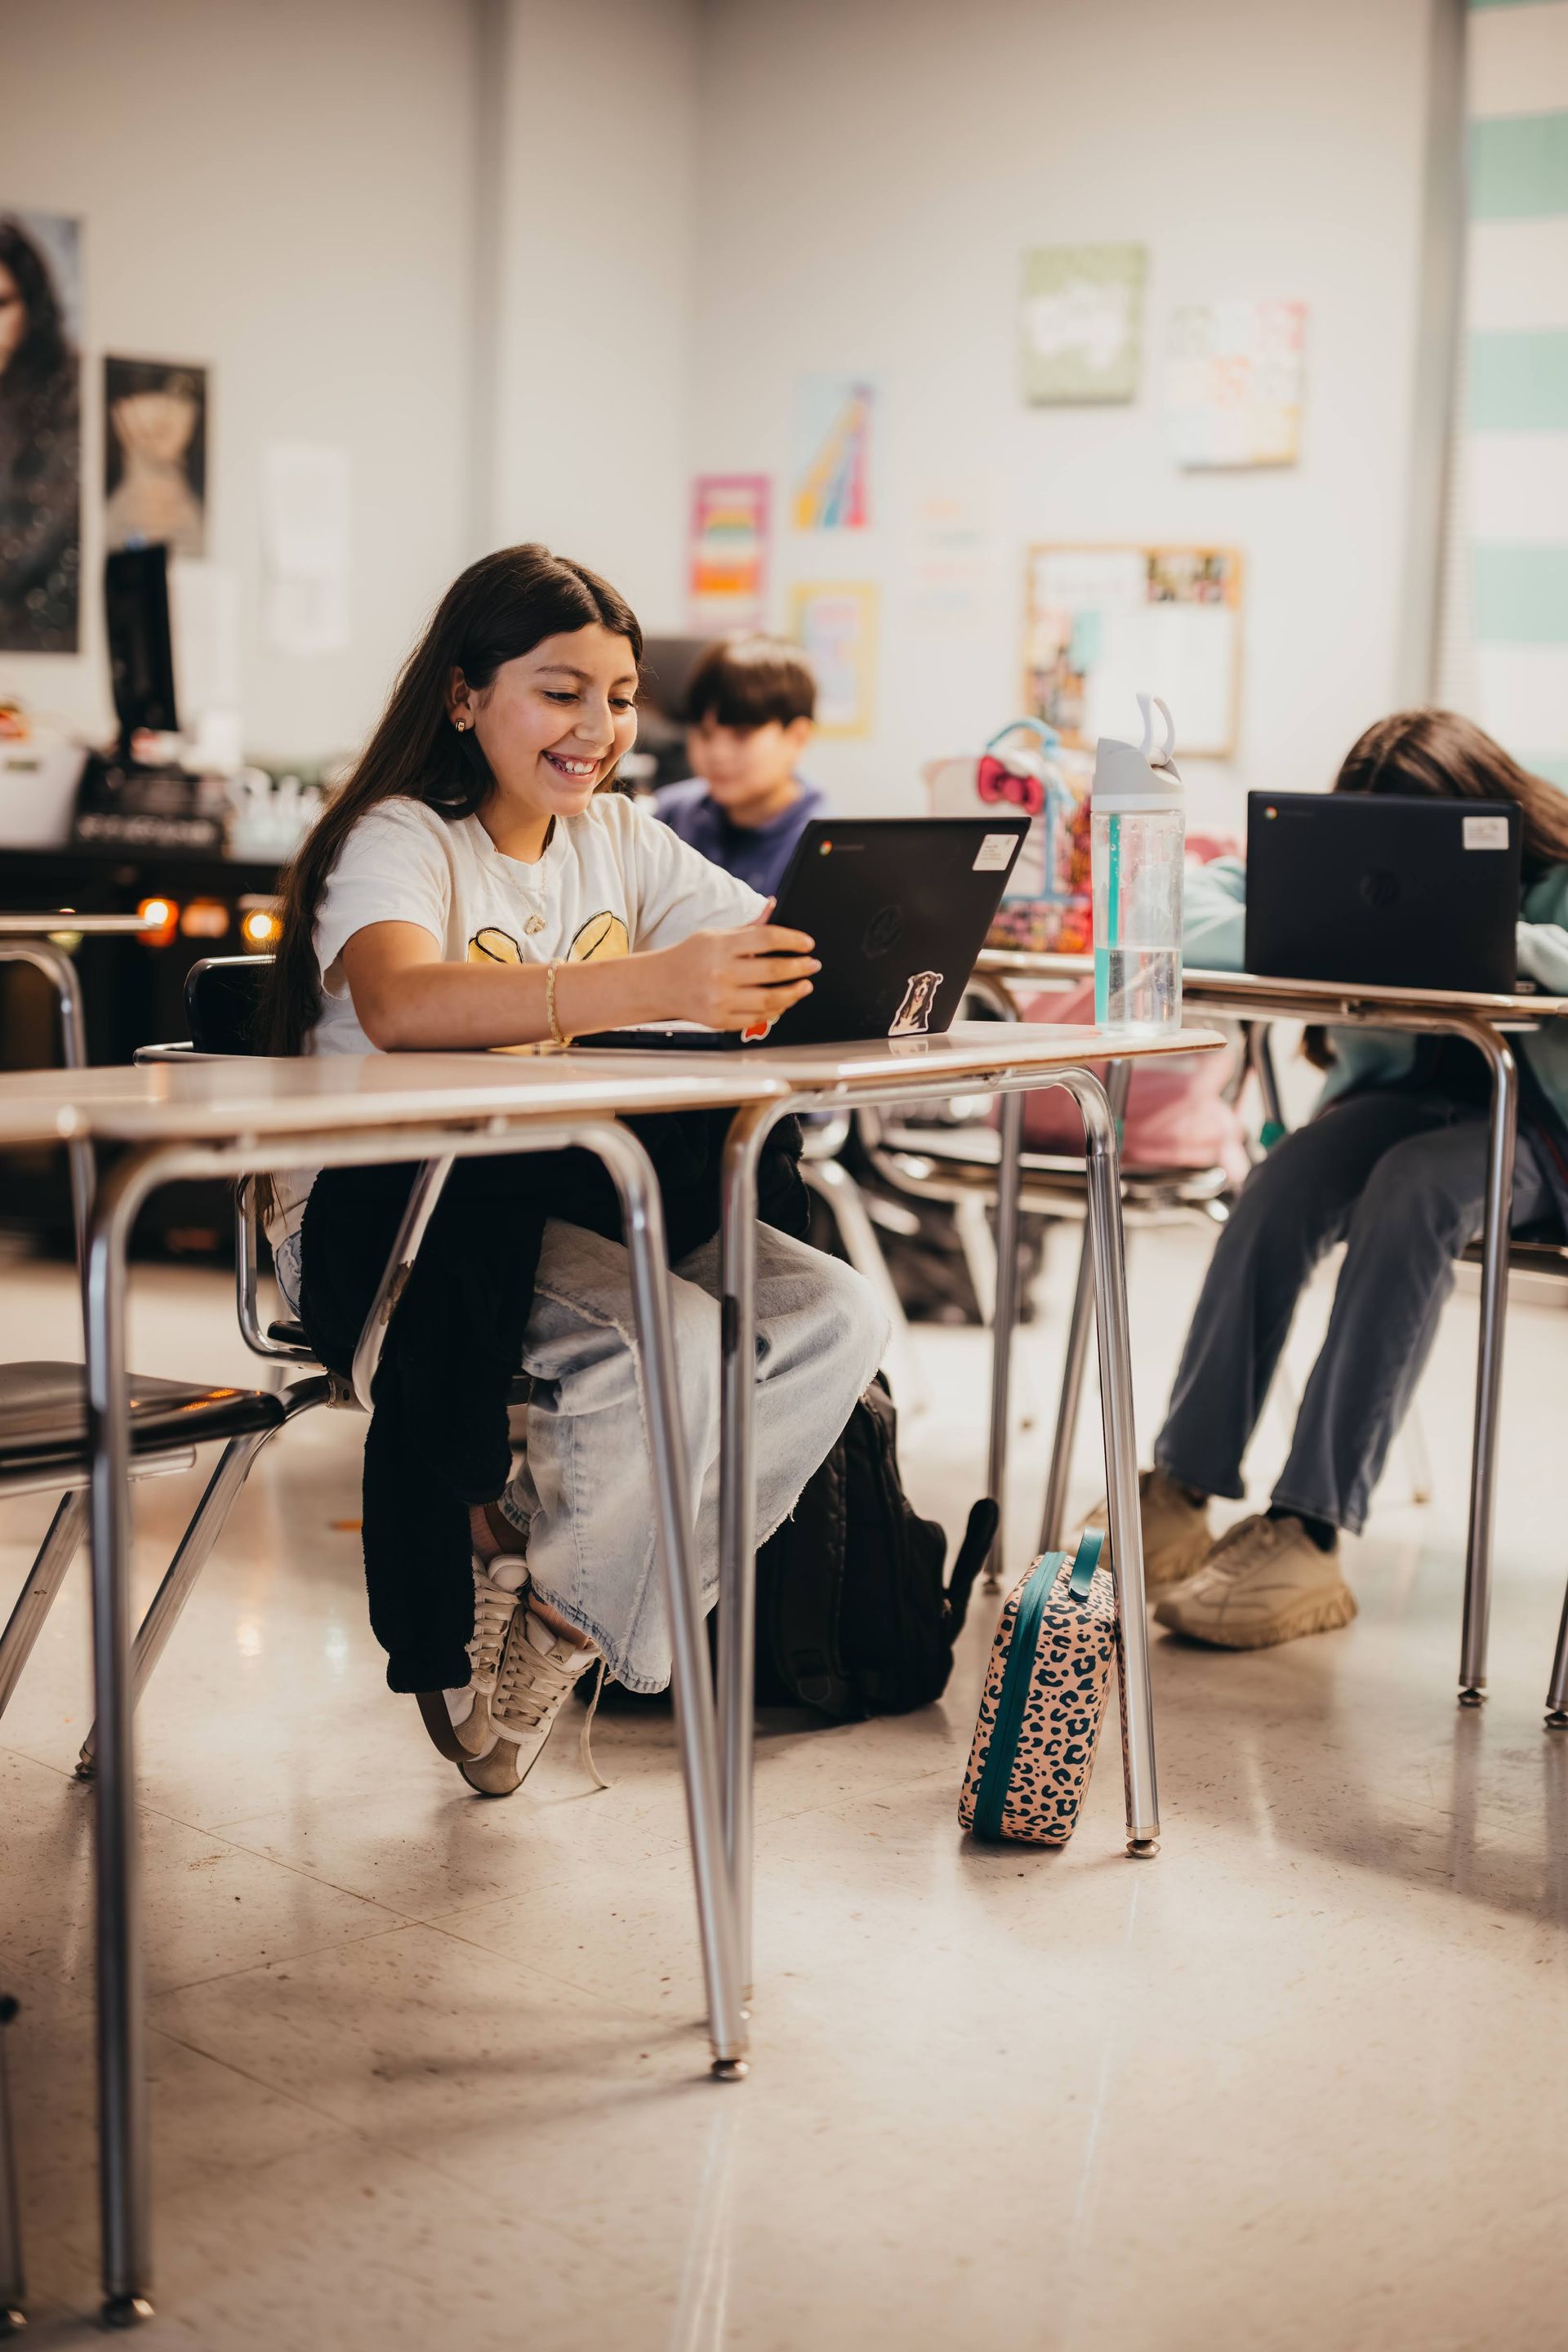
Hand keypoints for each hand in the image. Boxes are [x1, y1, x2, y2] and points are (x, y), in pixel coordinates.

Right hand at [657, 900, 818, 1031]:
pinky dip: (775, 1010)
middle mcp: (720, 972)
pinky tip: (784, 1002)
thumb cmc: (691, 956)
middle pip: (773, 970)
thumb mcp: (716, 935)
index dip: (793, 940)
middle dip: (800, 968)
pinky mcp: (720, 1019)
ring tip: (804, 986)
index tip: (807, 944)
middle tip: (813, 965)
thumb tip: (773, 904)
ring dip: (794, 993)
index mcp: (720, 946)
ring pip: (770, 998)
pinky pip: (757, 1017)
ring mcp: (720, 999)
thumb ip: (748, 927)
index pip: (767, 938)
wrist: (660, 985)